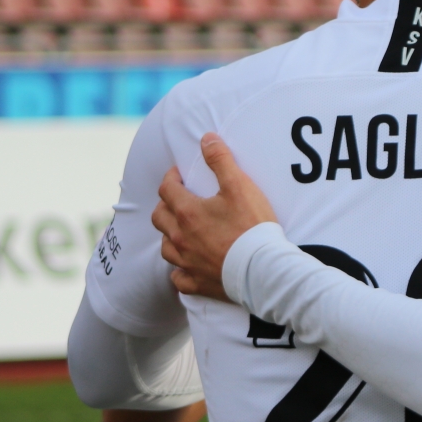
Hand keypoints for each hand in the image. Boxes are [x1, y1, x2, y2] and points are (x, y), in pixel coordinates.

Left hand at [152, 133, 276, 300]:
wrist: (263, 269)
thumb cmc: (252, 227)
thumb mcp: (239, 186)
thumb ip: (221, 160)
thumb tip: (206, 138)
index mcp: (187, 213)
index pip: (167, 189)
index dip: (171, 178)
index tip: (179, 175)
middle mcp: (180, 238)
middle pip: (159, 217)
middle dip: (165, 205)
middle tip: (179, 200)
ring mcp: (186, 263)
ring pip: (165, 247)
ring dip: (170, 236)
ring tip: (181, 231)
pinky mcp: (196, 283)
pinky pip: (178, 279)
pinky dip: (179, 271)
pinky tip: (187, 266)